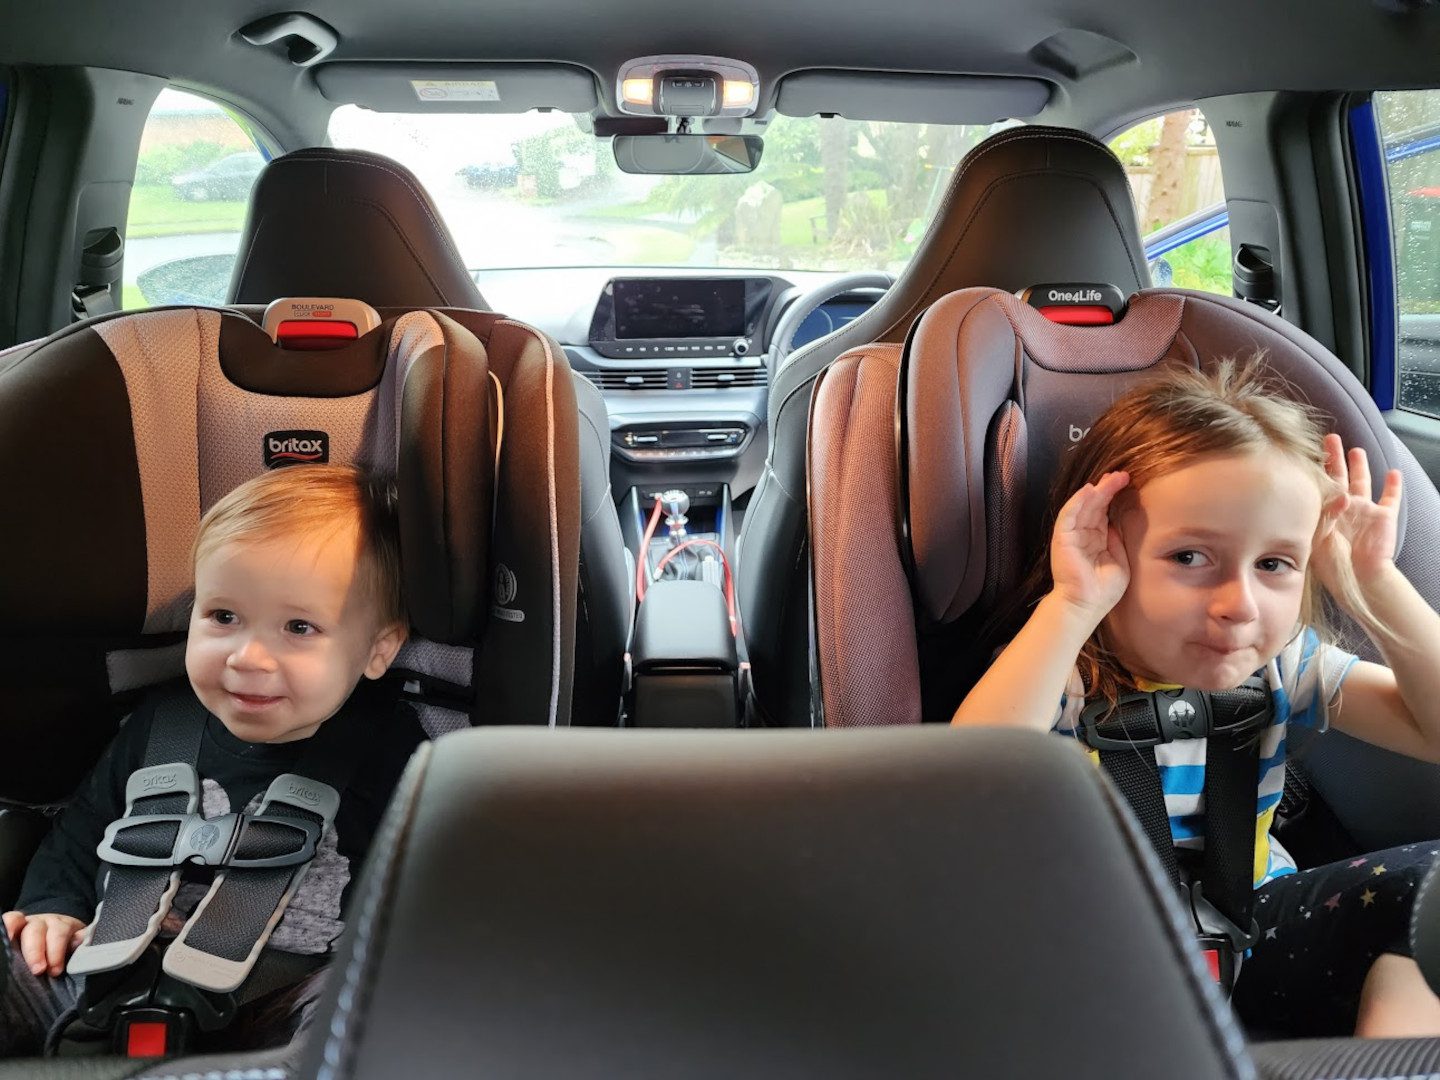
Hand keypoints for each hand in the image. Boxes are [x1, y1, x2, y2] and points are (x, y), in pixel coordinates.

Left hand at [2, 910, 86, 977]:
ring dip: (56, 953)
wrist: (62, 936)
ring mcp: (61, 925)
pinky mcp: (80, 931)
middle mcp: (40, 923)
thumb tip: (7, 966)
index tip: (8, 937)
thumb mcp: (21, 951)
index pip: (13, 920)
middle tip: (37, 970)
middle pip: (35, 930)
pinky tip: (78, 950)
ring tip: (55, 971)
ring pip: (59, 932)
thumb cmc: (35, 950)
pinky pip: (83, 934)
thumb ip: (16, 956)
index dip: (10, 926)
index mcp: (21, 927)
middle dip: (35, 951)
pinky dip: (81, 942)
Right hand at [1050, 471, 1131, 617]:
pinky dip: (1078, 500)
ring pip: (1083, 505)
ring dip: (1097, 490)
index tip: (1127, 484)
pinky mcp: (1062, 538)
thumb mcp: (1119, 561)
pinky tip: (1091, 489)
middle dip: (1107, 488)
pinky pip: (1069, 514)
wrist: (1086, 606)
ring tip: (1112, 477)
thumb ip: (1117, 541)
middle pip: (1094, 505)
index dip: (1113, 497)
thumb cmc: (1103, 590)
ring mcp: (1071, 535)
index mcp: (1096, 540)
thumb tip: (1117, 524)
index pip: (1103, 512)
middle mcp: (1083, 535)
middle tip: (1122, 474)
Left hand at [1313, 434, 1401, 589]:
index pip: (1317, 485)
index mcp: (1323, 512)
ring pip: (1362, 481)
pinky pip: (1390, 497)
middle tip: (1329, 438)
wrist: (1359, 578)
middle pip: (1338, 476)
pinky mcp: (1383, 516)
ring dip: (1359, 465)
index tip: (1305, 451)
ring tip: (1355, 449)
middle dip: (1333, 457)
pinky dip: (1393, 485)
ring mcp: (1363, 511)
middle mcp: (1343, 509)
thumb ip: (1325, 514)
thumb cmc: (1333, 563)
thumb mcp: (1319, 536)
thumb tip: (1340, 494)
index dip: (1314, 469)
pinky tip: (1393, 472)